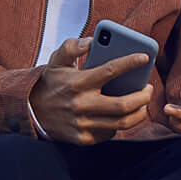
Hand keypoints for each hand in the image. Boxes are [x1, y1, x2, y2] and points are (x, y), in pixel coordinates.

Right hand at [26, 35, 150, 144]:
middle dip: (143, 96)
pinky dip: (121, 124)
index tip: (145, 57)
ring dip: (139, 113)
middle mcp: (81, 105)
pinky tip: (125, 114)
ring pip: (121, 123)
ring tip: (144, 103)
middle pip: (123, 104)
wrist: (31, 112)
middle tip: (149, 88)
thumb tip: (92, 40)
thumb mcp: (56, 60)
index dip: (131, 63)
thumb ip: (72, 46)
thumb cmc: (51, 82)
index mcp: (78, 82)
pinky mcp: (82, 139)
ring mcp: (82, 124)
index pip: (110, 70)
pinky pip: (110, 133)